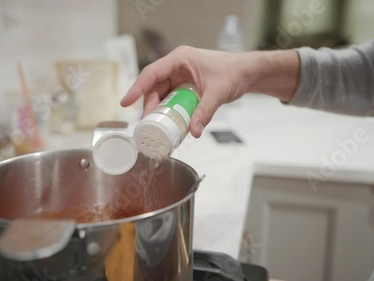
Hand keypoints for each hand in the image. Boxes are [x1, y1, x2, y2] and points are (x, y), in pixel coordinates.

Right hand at [120, 46, 253, 137]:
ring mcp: (181, 76)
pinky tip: (169, 123)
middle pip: (154, 87)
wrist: (248, 73)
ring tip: (157, 127)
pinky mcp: (186, 86)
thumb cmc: (234, 72)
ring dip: (158, 110)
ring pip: (161, 94)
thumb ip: (205, 111)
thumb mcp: (218, 92)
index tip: (125, 102)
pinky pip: (171, 99)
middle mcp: (177, 66)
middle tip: (147, 124)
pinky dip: (169, 110)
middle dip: (149, 105)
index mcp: (180, 59)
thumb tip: (194, 131)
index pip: (151, 73)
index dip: (137, 88)